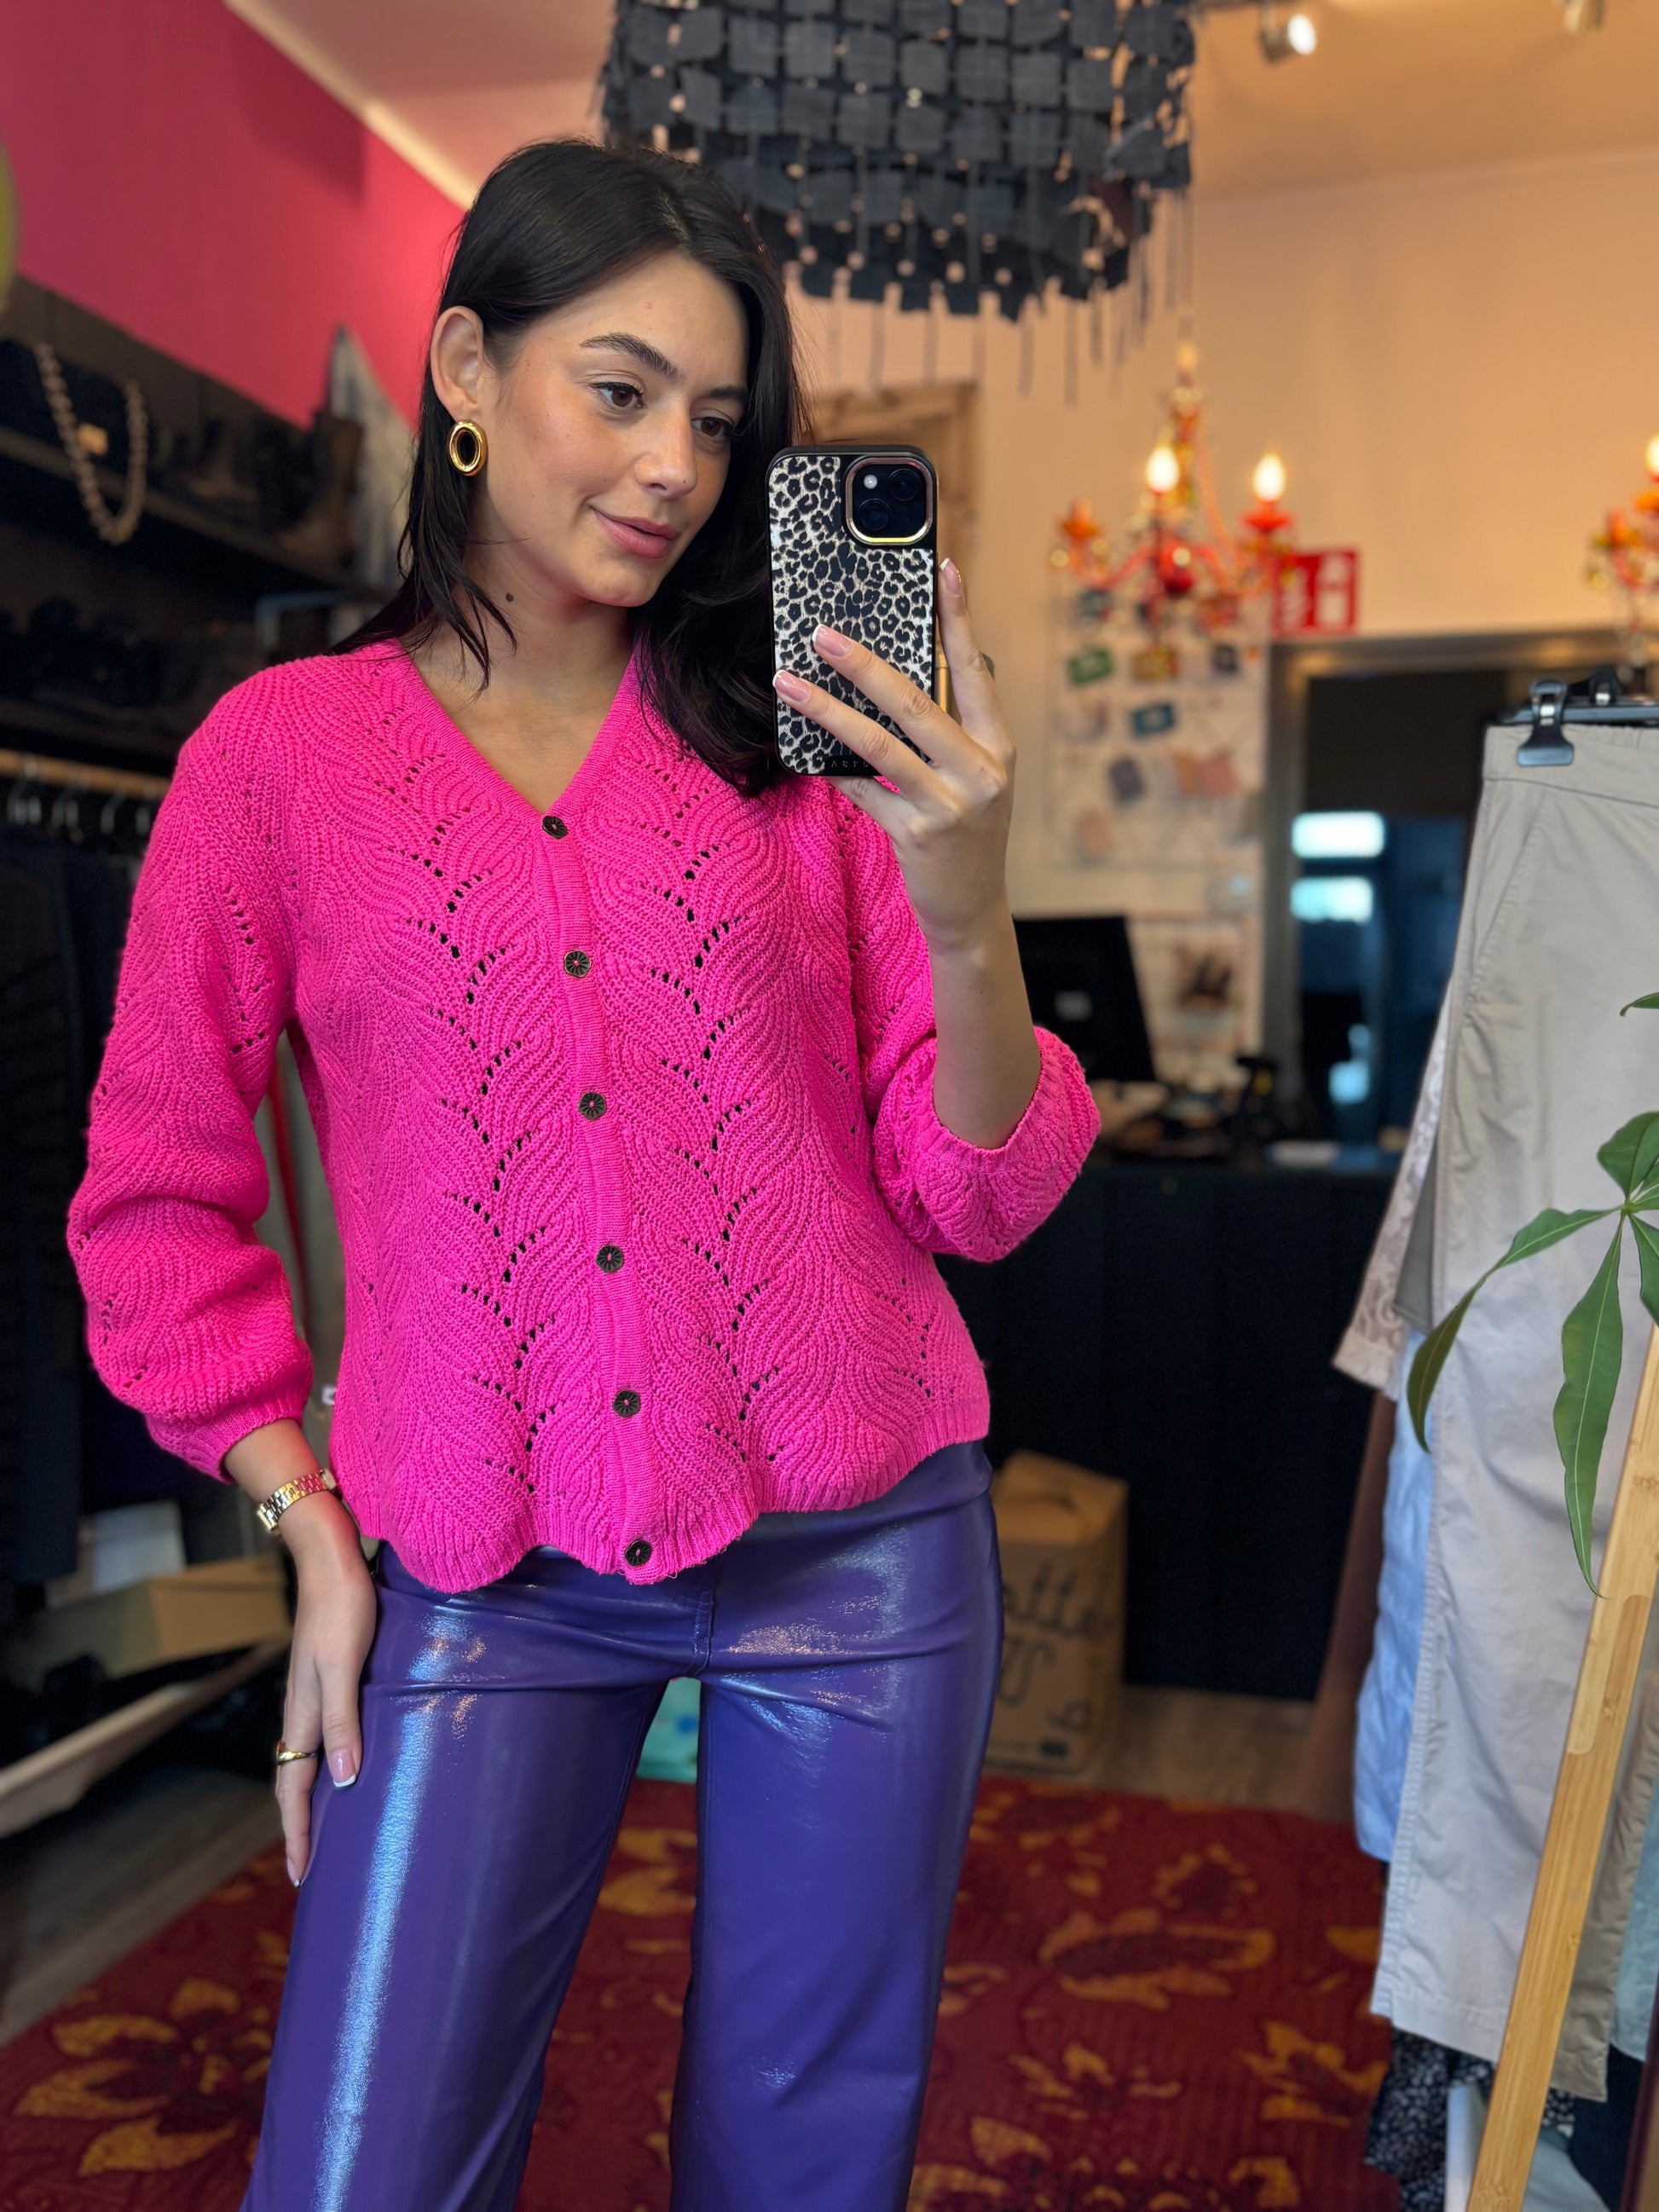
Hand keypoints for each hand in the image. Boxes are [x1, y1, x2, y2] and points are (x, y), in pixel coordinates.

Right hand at [276, 1499, 376, 1884]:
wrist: (332, 1557)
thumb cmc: (342, 1607)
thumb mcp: (344, 1665)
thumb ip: (341, 1720)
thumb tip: (341, 1781)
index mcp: (302, 1713)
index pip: (294, 1787)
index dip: (298, 1832)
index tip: (301, 1875)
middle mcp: (304, 1708)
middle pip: (297, 1778)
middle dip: (301, 1825)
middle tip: (310, 1865)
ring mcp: (315, 1692)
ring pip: (309, 1756)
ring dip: (314, 1796)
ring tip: (330, 1827)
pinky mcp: (331, 1675)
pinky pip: (325, 1733)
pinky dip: (330, 1760)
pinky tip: (349, 1762)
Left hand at [771, 556, 1013, 951]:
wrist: (972, 910)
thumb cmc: (966, 833)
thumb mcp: (973, 778)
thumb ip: (949, 731)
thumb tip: (899, 674)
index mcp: (998, 745)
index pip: (974, 670)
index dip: (957, 619)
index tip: (943, 569)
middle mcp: (981, 771)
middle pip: (914, 702)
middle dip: (863, 664)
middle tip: (822, 633)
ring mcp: (950, 805)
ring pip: (878, 744)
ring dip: (827, 711)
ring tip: (789, 683)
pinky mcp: (917, 835)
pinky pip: (862, 791)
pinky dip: (833, 772)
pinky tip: (806, 755)